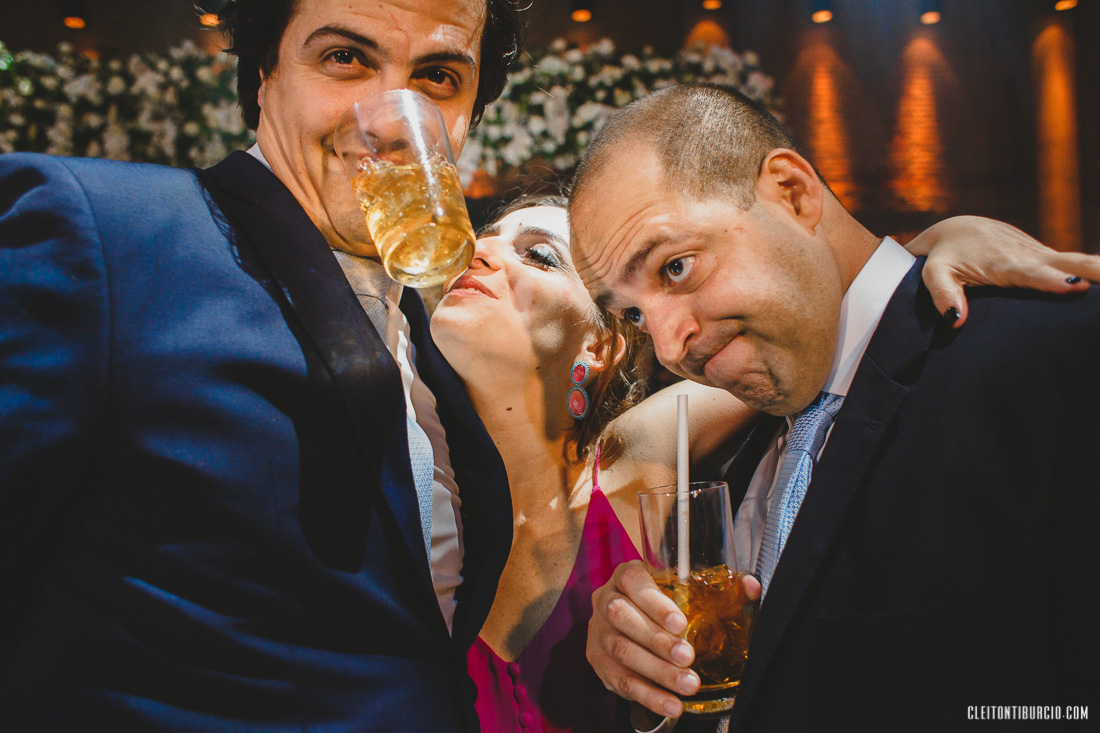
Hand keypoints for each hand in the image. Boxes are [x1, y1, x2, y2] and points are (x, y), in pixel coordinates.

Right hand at [586, 560, 761, 718]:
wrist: (631, 625)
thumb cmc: (664, 605)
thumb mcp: (686, 591)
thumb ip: (720, 589)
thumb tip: (752, 586)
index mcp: (626, 577)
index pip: (633, 581)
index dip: (655, 602)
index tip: (680, 623)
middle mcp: (605, 600)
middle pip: (622, 617)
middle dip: (657, 640)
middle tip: (688, 657)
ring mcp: (598, 633)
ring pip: (622, 651)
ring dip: (657, 671)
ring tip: (688, 684)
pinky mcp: (599, 662)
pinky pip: (622, 681)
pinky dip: (649, 695)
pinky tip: (672, 704)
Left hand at [906, 216, 1099, 327]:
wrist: (955, 230)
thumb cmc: (942, 255)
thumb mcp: (933, 272)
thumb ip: (941, 293)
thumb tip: (955, 319)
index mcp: (1002, 261)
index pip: (1031, 272)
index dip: (1053, 280)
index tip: (1076, 287)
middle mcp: (1028, 255)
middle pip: (1071, 262)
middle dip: (1098, 270)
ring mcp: (1042, 255)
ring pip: (1081, 261)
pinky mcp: (1048, 258)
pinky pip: (1079, 264)